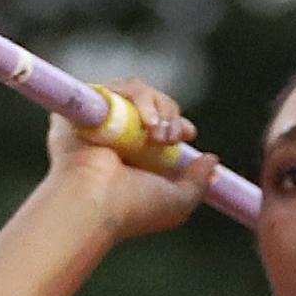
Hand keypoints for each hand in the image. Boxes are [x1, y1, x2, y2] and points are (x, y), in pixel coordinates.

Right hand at [44, 78, 218, 241]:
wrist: (94, 201)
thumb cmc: (132, 208)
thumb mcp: (178, 202)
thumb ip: (198, 183)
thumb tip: (211, 159)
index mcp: (134, 157)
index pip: (159, 126)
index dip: (177, 124)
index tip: (189, 133)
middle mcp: (115, 137)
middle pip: (153, 104)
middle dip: (171, 117)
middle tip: (170, 140)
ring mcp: (99, 120)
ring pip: (138, 91)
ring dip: (157, 109)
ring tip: (156, 136)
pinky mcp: (84, 107)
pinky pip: (117, 87)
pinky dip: (138, 99)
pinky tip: (145, 123)